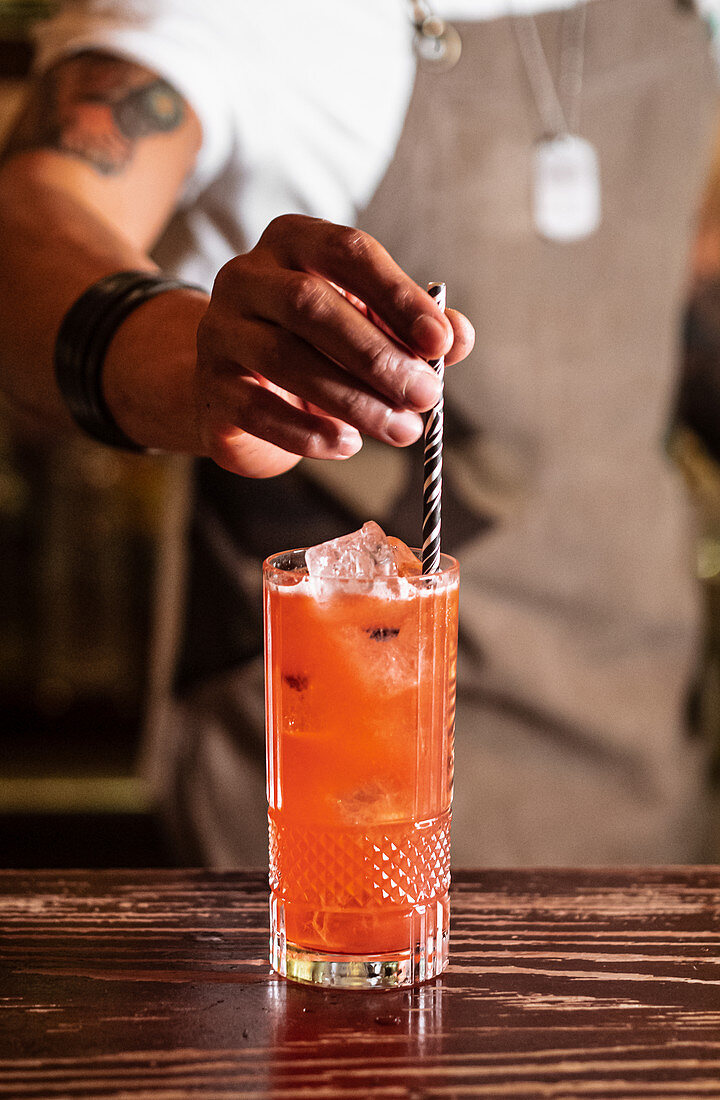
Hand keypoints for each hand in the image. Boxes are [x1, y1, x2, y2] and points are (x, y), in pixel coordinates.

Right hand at [194, 214, 474, 476]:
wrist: (236, 387)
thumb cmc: (314, 346)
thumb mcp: (368, 325)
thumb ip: (413, 327)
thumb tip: (459, 337)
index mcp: (293, 242)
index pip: (348, 252)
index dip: (398, 296)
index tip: (439, 342)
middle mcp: (247, 276)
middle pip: (312, 305)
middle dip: (377, 356)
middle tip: (425, 396)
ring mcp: (220, 331)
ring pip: (286, 359)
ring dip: (354, 400)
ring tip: (400, 428)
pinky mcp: (211, 387)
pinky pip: (259, 410)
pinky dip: (309, 432)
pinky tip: (348, 444)